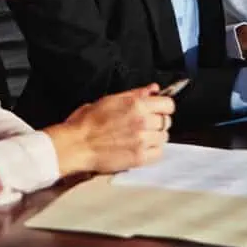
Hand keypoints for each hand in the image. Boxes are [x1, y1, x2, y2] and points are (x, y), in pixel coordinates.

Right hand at [44, 86, 174, 177]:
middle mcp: (143, 121)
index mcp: (136, 104)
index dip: (163, 106)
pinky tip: (141, 147)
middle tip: (145, 123)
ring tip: (141, 136)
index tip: (158, 109)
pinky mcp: (139, 158)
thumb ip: (135, 94)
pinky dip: (152, 151)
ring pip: (164, 138)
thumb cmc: (88, 122)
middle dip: (158, 121)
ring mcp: (142, 141)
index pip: (168, 104)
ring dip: (155, 137)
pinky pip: (158, 154)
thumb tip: (153, 88)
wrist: (77, 145)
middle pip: (167, 121)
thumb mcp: (111, 99)